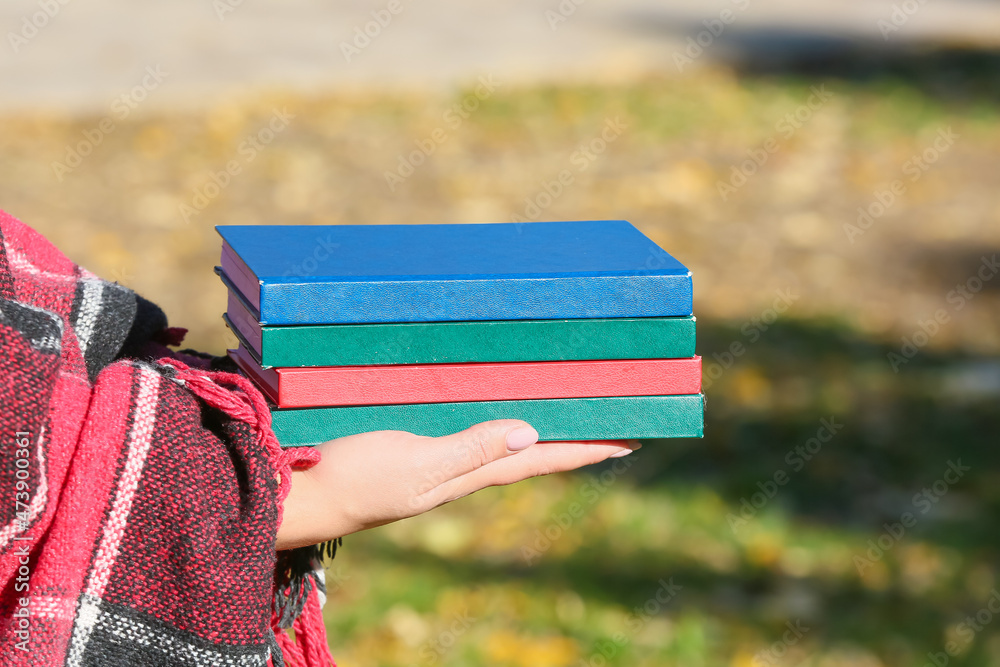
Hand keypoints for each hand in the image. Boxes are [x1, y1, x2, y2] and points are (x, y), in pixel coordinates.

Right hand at [275, 420, 638, 549]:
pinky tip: (499, 407)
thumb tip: (530, 434)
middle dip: (574, 437)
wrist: (305, 494)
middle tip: (613, 421)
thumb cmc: (358, 481)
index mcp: (472, 472)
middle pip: (534, 450)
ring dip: (543, 428)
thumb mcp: (418, 468)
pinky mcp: (418, 444)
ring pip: (506, 438)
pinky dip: (499, 418)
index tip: (631, 439)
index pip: (543, 459)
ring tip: (571, 412)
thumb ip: (470, 450)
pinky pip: (473, 428)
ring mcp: (441, 457)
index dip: (586, 449)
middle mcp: (465, 466)